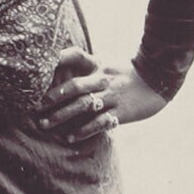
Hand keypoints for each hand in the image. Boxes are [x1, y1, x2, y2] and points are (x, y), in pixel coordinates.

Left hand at [37, 50, 165, 145]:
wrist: (158, 80)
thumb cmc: (125, 74)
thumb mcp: (105, 64)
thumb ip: (85, 67)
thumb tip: (57, 67)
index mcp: (98, 65)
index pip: (76, 56)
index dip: (58, 58)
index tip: (39, 69)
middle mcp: (103, 79)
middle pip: (74, 87)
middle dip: (53, 98)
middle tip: (35, 108)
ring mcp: (112, 96)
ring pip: (84, 106)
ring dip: (62, 116)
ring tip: (45, 124)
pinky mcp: (121, 112)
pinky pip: (100, 122)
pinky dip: (85, 130)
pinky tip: (71, 137)